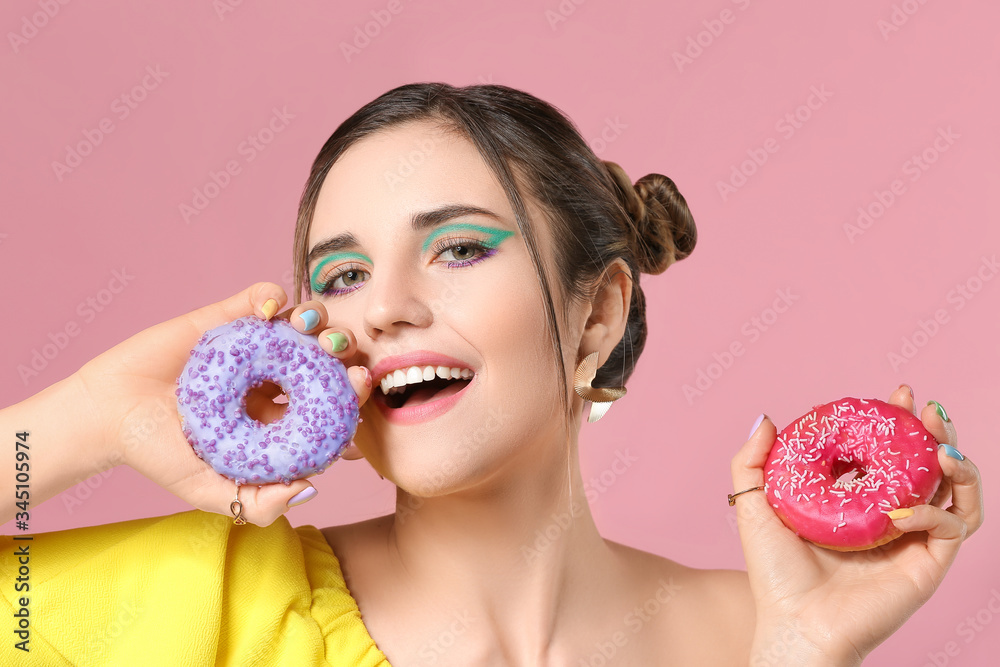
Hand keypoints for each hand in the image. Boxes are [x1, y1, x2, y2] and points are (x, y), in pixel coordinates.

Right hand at [74, 283, 372, 526]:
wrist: (108, 417)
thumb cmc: (159, 456)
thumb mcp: (210, 491)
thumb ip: (258, 502)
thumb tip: (311, 488)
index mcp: (276, 417)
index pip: (327, 403)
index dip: (349, 394)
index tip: (360, 388)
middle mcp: (270, 379)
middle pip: (323, 359)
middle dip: (343, 354)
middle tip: (346, 357)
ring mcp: (250, 347)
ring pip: (301, 324)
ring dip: (318, 321)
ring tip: (315, 330)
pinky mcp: (225, 319)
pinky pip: (259, 298)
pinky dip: (273, 296)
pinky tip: (273, 310)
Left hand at [731, 387, 984, 664]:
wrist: (793, 623)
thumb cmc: (773, 572)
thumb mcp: (753, 505)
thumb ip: (752, 461)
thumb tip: (766, 418)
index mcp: (857, 500)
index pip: (888, 451)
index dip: (896, 421)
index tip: (894, 396)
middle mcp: (890, 516)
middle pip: (930, 466)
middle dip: (935, 432)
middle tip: (925, 409)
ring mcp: (911, 540)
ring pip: (956, 494)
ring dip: (957, 464)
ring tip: (942, 445)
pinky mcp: (925, 566)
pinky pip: (949, 529)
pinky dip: (936, 511)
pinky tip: (905, 506)